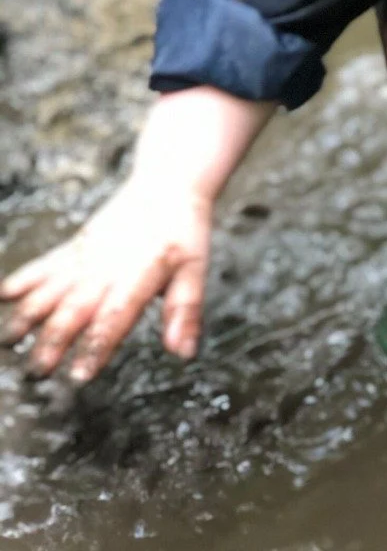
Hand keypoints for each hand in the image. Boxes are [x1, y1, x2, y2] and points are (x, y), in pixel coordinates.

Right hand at [0, 179, 212, 381]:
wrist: (168, 184)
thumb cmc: (184, 230)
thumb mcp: (195, 269)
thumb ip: (185, 310)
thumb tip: (183, 353)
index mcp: (139, 275)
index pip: (115, 317)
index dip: (96, 346)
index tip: (79, 375)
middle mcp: (107, 267)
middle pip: (76, 308)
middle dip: (54, 341)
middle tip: (38, 372)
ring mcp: (88, 255)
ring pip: (52, 288)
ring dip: (30, 314)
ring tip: (10, 340)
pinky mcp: (76, 245)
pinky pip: (46, 263)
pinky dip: (24, 278)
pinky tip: (4, 294)